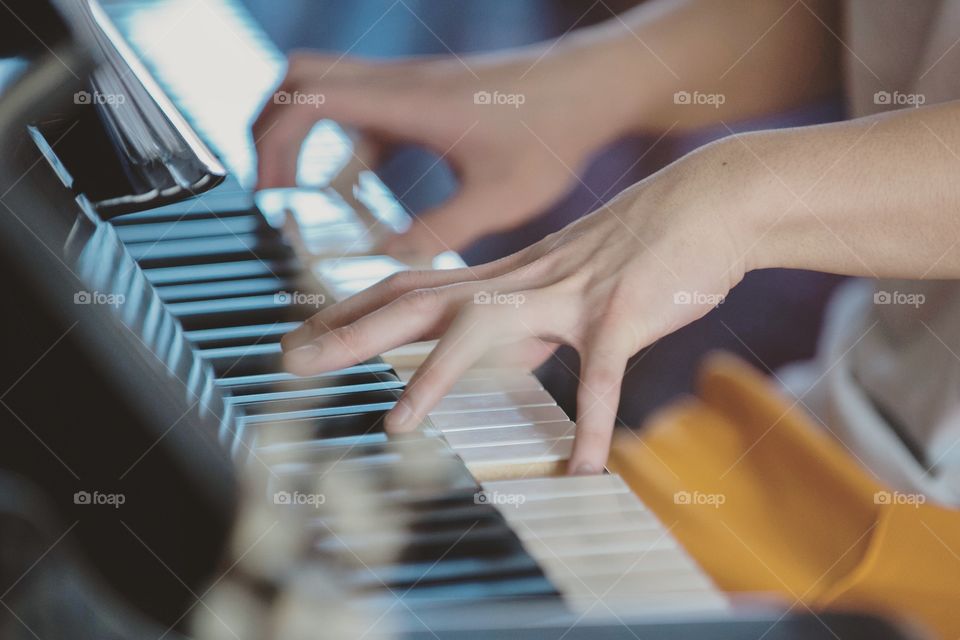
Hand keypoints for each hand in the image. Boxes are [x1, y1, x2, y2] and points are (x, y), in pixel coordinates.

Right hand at [252, 44, 637, 259]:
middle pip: (298, 77)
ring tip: (301, 195)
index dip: (274, 144)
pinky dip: (345, 146)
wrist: (594, 86)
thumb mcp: (497, 199)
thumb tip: (385, 261)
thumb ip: (438, 232)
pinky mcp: (425, 93)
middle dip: (268, 128)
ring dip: (304, 135)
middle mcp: (400, 82)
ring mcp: (411, 83)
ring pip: (327, 88)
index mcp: (408, 102)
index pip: (307, 99)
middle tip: (269, 186)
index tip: (273, 195)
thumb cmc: (554, 133)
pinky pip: (364, 110)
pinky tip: (360, 191)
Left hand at [280, 144, 750, 472]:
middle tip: (291, 359)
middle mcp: (522, 281)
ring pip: (485, 330)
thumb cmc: (638, 244)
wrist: (709, 202)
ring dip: (434, 375)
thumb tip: (506, 349)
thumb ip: (530, 316)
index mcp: (506, 275)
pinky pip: (603, 379)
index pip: (412, 286)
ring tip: (395, 425)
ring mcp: (569, 295)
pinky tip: (585, 470)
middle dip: (350, 331)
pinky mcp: (622, 315)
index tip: (305, 329)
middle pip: (418, 300)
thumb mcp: (566, 279)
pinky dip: (593, 427)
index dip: (353, 307)